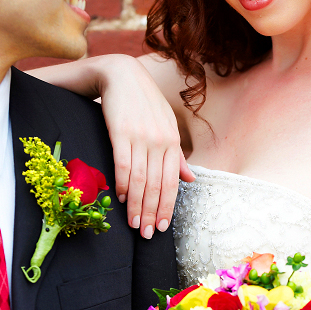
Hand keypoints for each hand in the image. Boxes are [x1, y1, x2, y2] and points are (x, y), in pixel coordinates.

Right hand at [96, 54, 193, 236]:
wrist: (122, 74)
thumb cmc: (145, 103)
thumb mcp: (167, 126)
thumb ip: (177, 155)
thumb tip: (191, 180)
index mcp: (172, 142)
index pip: (172, 182)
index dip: (167, 207)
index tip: (161, 228)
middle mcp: (160, 141)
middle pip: (156, 185)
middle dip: (151, 213)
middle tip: (145, 235)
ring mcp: (141, 137)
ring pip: (139, 179)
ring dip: (136, 205)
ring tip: (132, 224)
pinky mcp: (121, 132)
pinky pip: (122, 163)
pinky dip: (121, 183)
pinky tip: (119, 198)